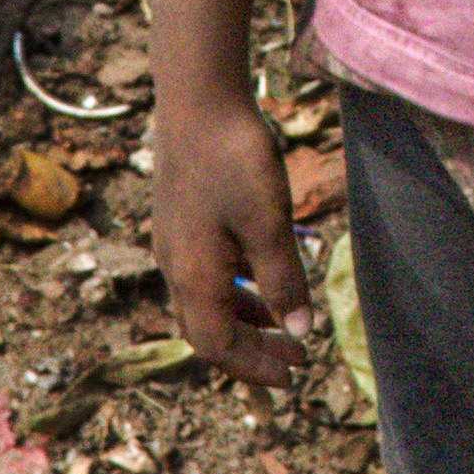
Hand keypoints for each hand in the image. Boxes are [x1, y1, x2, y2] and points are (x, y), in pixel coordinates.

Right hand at [152, 90, 312, 389]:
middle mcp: (175, 266)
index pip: (217, 345)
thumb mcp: (270, 224)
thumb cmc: (234, 159)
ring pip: (205, 301)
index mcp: (193, 276)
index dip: (254, 367)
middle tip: (294, 360)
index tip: (294, 375)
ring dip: (244, 319)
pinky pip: (205, 273)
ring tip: (284, 323)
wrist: (197, 98)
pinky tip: (262, 274)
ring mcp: (174, 241)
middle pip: (207, 330)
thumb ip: (284, 280)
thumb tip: (299, 329)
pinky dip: (235, 288)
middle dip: (250, 351)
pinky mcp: (180, 219)